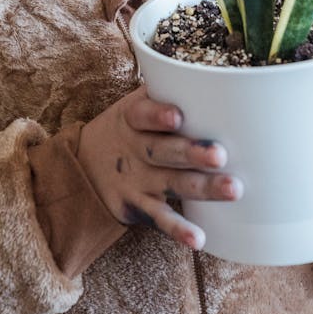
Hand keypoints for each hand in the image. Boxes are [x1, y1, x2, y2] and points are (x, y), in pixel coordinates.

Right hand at [77, 85, 242, 249]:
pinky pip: (160, 219)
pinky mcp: (136, 208)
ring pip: (172, 184)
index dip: (158, 115)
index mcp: (132, 118)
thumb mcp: (132, 106)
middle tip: (219, 155)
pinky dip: (178, 229)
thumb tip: (217, 74)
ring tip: (232, 190)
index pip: (142, 115)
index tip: (177, 116)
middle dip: (192, 153)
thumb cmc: (125, 129)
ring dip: (202, 188)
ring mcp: (136, 180)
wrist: (80, 167)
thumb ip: (166, 92)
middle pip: (164, 150)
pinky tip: (198, 239)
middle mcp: (135, 149)